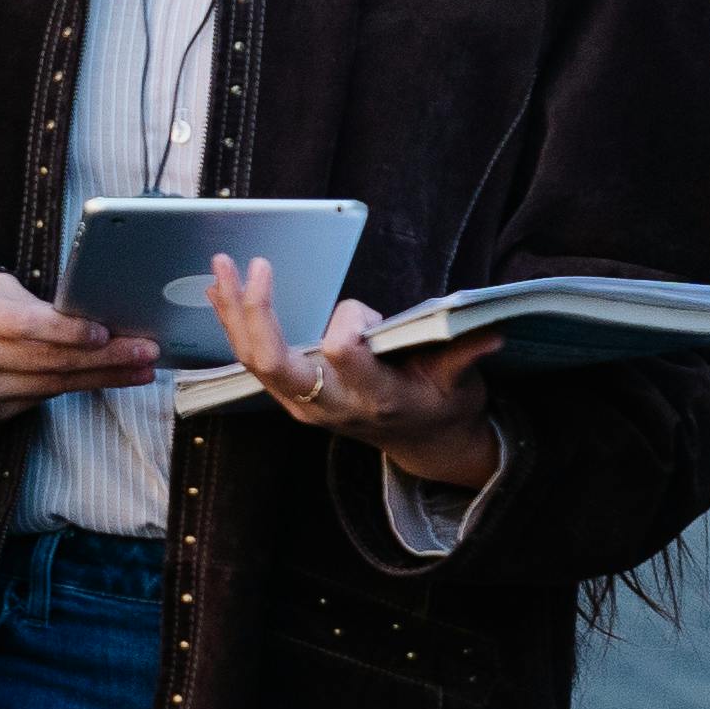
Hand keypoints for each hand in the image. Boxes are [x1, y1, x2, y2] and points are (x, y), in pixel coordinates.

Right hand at [0, 270, 162, 429]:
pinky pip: (37, 402)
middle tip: (145, 351)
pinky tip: (104, 380)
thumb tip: (87, 314)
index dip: (65, 331)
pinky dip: (74, 390)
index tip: (104, 331)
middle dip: (103, 358)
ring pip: (48, 387)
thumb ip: (28, 302)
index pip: (20, 325)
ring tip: (140, 369)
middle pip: (44, 361)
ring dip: (101, 379)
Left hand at [211, 264, 506, 490]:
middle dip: (259, 314)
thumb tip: (490, 334)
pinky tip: (219, 290)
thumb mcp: (461, 385)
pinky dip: (234, 323)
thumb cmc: (442, 404)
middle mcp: (331, 404)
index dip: (350, 323)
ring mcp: (304, 403)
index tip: (367, 311)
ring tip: (221, 266)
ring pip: (254, 359)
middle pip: (275, 363)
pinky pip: (252, 358)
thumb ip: (463, 357)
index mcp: (376, 398)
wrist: (421, 442)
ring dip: (233, 311)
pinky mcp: (291, 396)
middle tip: (256, 266)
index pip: (343, 353)